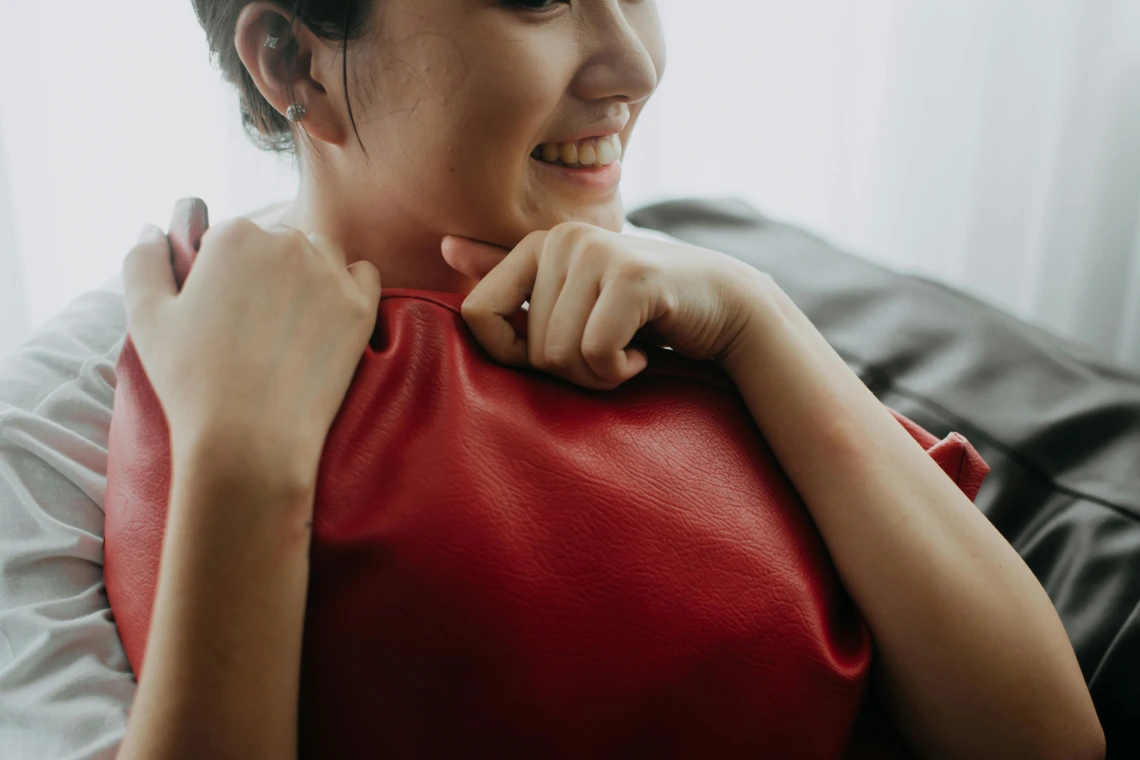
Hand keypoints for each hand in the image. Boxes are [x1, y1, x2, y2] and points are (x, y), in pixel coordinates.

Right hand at [122, 216, 381, 492]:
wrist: (250, 439)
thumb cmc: (191, 381)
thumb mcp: (146, 316)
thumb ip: (143, 260)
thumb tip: (153, 228)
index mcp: (233, 236)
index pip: (233, 236)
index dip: (225, 273)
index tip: (223, 310)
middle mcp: (286, 243)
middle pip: (279, 242)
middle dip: (267, 271)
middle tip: (255, 323)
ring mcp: (329, 274)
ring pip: (322, 253)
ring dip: (309, 273)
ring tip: (289, 321)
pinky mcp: (361, 307)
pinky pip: (363, 274)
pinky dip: (349, 286)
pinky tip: (329, 314)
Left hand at [441, 222, 764, 389]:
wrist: (727, 307)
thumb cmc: (643, 312)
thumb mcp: (573, 295)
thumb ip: (510, 274)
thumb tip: (444, 246)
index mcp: (539, 243)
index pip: (476, 314)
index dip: (511, 354)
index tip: (556, 351)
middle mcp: (563, 238)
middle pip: (527, 348)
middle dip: (570, 371)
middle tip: (611, 353)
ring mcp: (598, 252)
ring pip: (559, 355)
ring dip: (597, 375)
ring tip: (628, 352)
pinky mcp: (632, 278)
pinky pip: (596, 354)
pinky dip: (620, 373)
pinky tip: (644, 355)